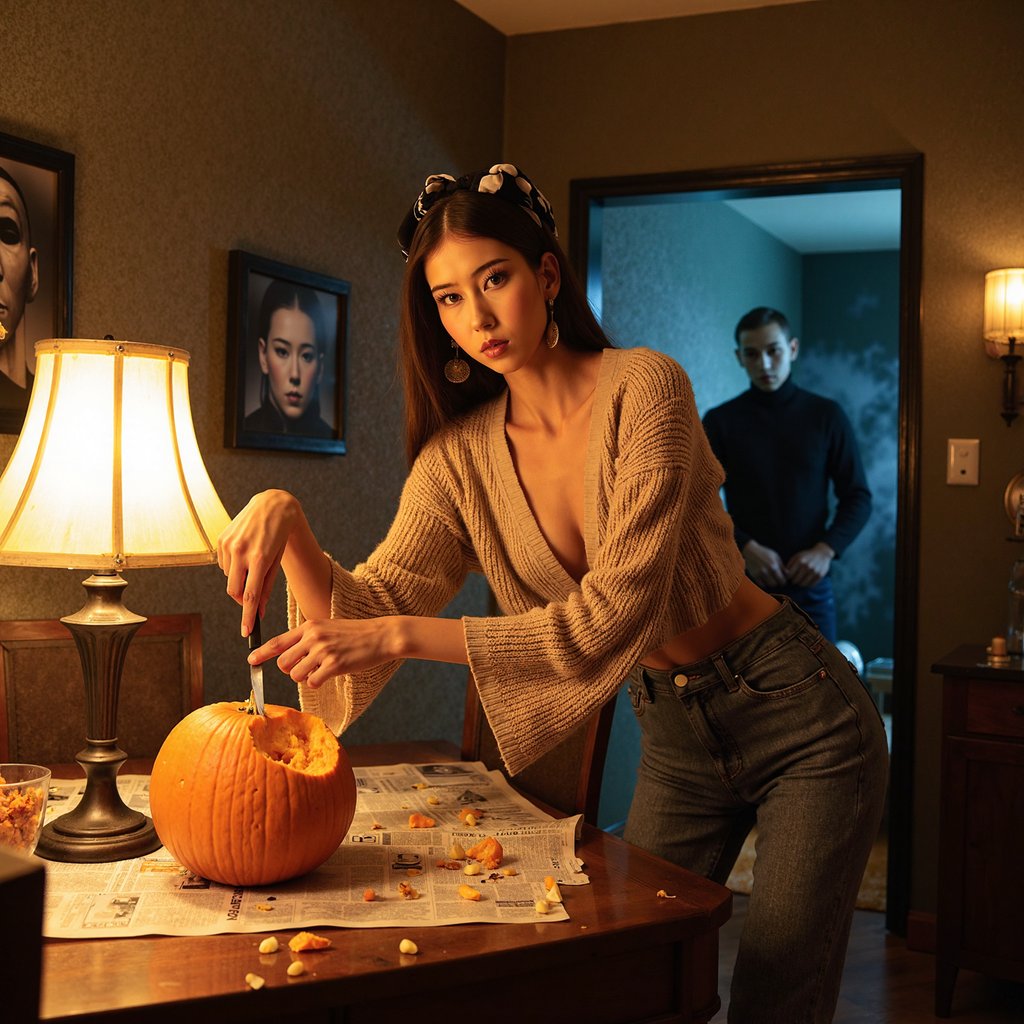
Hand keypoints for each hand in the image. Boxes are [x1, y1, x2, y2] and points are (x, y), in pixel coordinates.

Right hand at [217, 490, 300, 635]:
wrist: (272, 506)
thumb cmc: (279, 537)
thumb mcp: (277, 562)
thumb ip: (266, 587)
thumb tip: (259, 611)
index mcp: (260, 559)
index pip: (250, 596)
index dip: (247, 616)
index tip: (246, 632)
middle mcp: (242, 552)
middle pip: (234, 591)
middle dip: (241, 600)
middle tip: (250, 600)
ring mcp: (229, 544)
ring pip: (228, 578)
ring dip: (238, 579)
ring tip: (252, 563)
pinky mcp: (221, 539)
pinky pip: (223, 565)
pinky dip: (233, 566)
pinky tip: (243, 552)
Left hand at [248, 617, 399, 689]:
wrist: (380, 635)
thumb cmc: (355, 633)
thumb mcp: (328, 628)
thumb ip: (308, 638)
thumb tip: (289, 656)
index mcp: (309, 626)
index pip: (278, 642)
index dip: (261, 653)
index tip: (251, 661)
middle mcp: (313, 637)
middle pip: (283, 663)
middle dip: (291, 670)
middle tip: (306, 667)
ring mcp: (323, 651)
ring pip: (296, 675)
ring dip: (305, 677)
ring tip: (321, 669)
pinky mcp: (334, 664)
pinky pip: (312, 681)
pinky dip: (318, 681)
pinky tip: (330, 673)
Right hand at [742, 539, 787, 587]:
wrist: (750, 551)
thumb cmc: (764, 552)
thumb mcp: (775, 556)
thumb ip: (782, 566)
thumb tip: (788, 575)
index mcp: (773, 566)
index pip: (782, 580)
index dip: (784, 581)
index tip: (783, 579)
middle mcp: (766, 571)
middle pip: (775, 584)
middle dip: (777, 582)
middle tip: (777, 579)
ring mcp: (759, 574)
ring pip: (768, 585)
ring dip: (771, 583)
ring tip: (771, 578)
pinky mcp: (754, 576)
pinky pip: (761, 584)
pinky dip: (764, 583)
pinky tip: (765, 578)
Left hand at [785, 543, 834, 587]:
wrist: (822, 553)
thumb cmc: (807, 555)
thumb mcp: (797, 556)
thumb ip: (789, 564)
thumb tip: (784, 574)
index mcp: (800, 561)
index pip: (789, 575)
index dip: (788, 577)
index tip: (789, 576)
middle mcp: (807, 566)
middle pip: (795, 581)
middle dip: (794, 580)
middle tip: (795, 579)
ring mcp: (814, 571)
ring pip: (802, 584)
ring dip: (800, 583)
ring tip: (800, 579)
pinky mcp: (820, 575)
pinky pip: (811, 585)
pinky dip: (808, 584)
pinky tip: (807, 580)